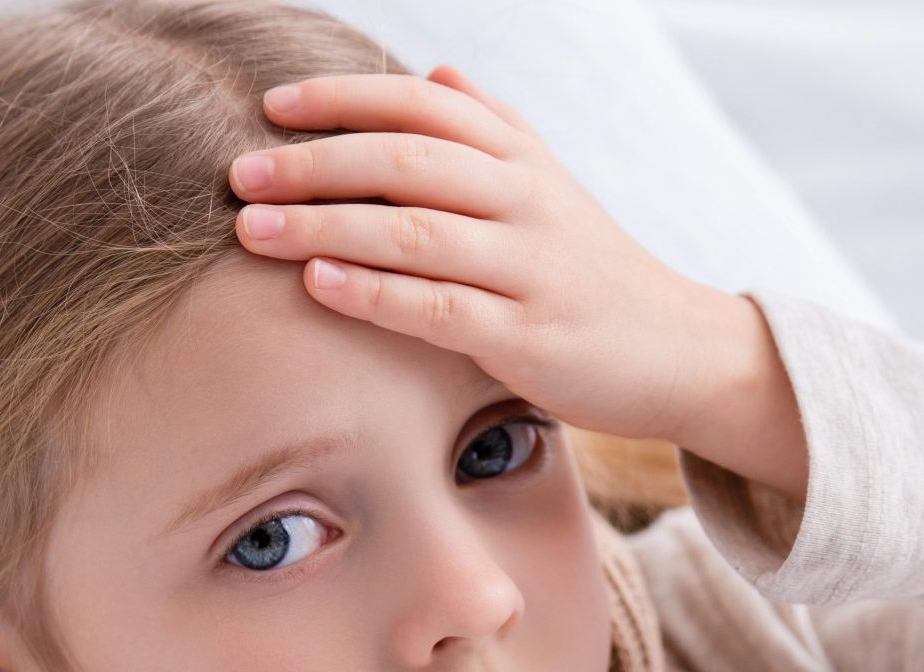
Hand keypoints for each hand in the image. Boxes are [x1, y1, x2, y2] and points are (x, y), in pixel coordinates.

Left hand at [227, 67, 740, 443]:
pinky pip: (439, 308)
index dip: (343, 99)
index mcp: (523, 160)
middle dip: (313, 163)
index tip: (273, 109)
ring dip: (325, 226)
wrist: (682, 353)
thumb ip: (496, 130)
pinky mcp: (530, 339)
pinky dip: (374, 294)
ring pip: (413, 231)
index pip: (422, 105)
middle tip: (241, 173)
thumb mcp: (555, 190)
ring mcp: (530, 269)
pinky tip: (319, 285)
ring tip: (253, 229)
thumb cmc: (600, 277)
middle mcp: (525, 202)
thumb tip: (435, 66)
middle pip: (405, 158)